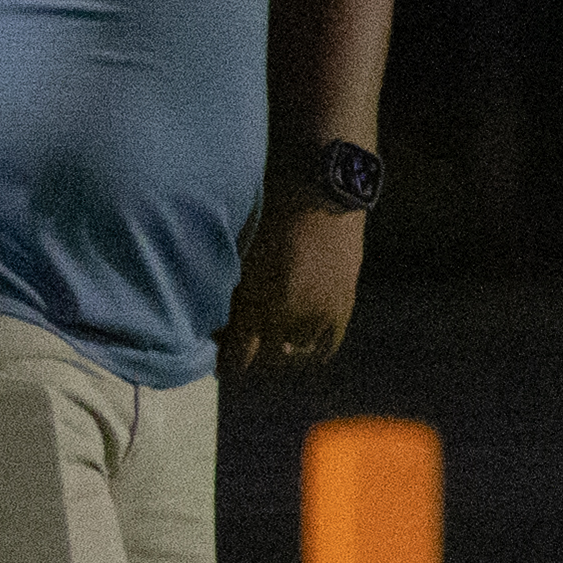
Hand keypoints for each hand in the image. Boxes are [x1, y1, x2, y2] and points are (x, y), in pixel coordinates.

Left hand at [226, 194, 365, 368]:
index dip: (228, 365)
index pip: (239, 356)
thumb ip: (232, 298)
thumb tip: (219, 329)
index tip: (219, 366)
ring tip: (269, 343)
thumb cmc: (270, 218)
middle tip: (243, 348)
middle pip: (267, 358)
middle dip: (252, 356)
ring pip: (297, 354)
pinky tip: (298, 346)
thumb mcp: (241, 260)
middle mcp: (291, 315)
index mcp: (259, 303)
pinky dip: (311, 351)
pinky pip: (327, 347)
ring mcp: (320, 314)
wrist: (321, 197)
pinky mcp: (343, 307)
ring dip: (281, 352)